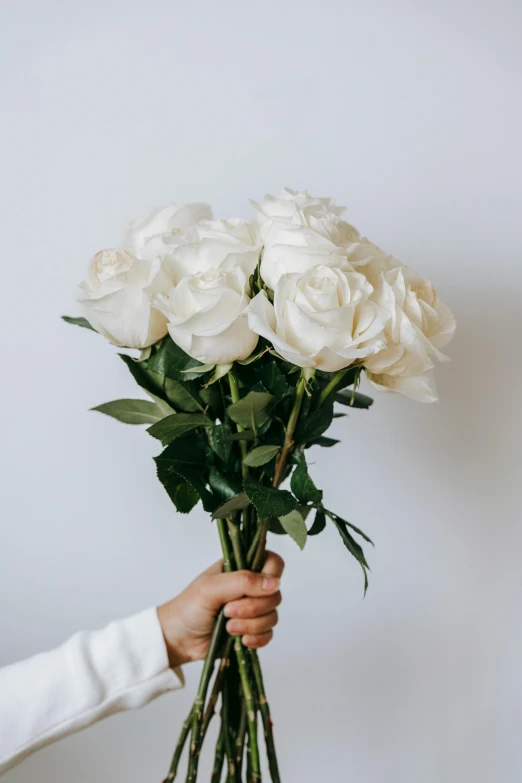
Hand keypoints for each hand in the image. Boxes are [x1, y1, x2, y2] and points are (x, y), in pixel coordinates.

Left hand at [157, 552, 283, 668]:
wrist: (178, 639)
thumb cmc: (189, 606)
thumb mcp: (212, 588)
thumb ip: (242, 581)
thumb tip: (274, 583)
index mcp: (241, 568)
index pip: (272, 563)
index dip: (271, 576)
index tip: (257, 589)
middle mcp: (250, 587)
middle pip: (275, 594)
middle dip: (253, 607)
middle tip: (228, 611)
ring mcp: (253, 610)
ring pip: (272, 616)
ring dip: (251, 625)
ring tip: (228, 627)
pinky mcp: (253, 631)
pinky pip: (268, 634)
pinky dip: (256, 639)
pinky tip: (240, 640)